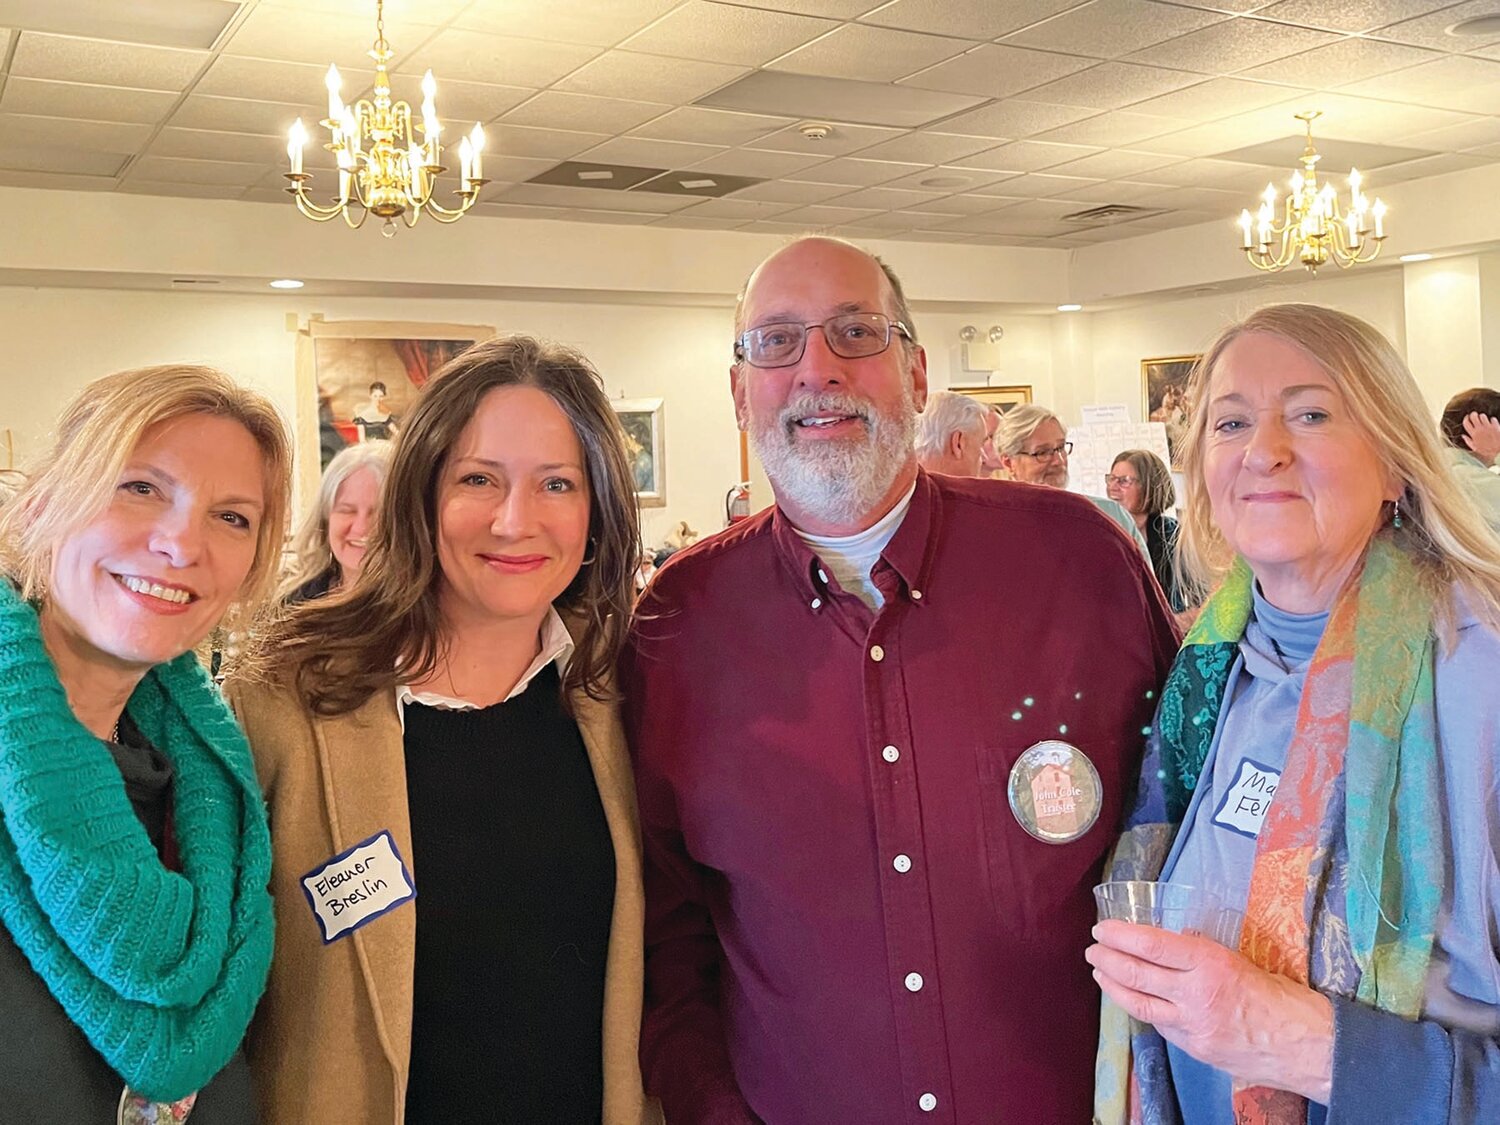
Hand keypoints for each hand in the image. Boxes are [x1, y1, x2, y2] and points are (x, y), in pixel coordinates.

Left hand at [1086, 920, 1333, 1102]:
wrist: (1307, 1045)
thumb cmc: (1281, 995)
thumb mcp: (1239, 959)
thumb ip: (1201, 953)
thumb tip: (1171, 944)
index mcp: (1210, 964)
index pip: (1152, 945)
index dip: (1121, 936)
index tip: (1103, 929)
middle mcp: (1196, 994)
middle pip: (1138, 974)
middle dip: (1108, 959)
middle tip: (1092, 948)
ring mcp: (1193, 1026)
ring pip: (1140, 1004)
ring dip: (1113, 986)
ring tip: (1099, 972)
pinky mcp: (1195, 1049)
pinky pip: (1160, 1025)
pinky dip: (1141, 1009)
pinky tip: (1132, 999)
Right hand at [1463, 412, 1499, 466]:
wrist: (1498, 452)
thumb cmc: (1487, 451)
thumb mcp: (1475, 448)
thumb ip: (1468, 441)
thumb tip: (1463, 436)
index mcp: (1473, 434)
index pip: (1466, 423)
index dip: (1466, 418)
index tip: (1467, 417)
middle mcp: (1479, 429)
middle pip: (1473, 416)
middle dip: (1473, 414)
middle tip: (1475, 415)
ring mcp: (1488, 427)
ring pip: (1482, 416)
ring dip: (1483, 417)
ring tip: (1484, 420)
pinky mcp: (1495, 426)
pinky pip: (1492, 419)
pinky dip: (1492, 420)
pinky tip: (1492, 423)